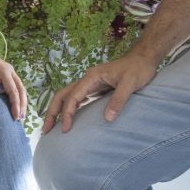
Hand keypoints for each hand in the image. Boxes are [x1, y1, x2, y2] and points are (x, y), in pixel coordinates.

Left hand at [0, 44, 27, 121]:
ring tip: (21, 115)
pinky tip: (18, 104)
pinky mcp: (6, 74)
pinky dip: (19, 96)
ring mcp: (9, 72)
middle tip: (20, 119)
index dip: (15, 103)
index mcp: (3, 69)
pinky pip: (16, 86)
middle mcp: (9, 70)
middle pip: (20, 89)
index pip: (12, 89)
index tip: (15, 116)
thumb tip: (0, 89)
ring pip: (20, 88)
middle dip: (22, 104)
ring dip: (22, 101)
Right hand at [45, 52, 159, 132]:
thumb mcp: (130, 84)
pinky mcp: (95, 89)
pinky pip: (77, 99)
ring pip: (68, 97)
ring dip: (58, 110)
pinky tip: (68, 119)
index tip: (65, 129)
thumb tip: (107, 119)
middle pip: (63, 95)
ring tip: (51, 127)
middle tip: (45, 130)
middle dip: (52, 112)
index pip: (73, 97)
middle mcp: (87, 80)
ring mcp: (90, 84)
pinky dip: (69, 109)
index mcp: (91, 77)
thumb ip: (118, 99)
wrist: (144, 59)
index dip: (67, 113)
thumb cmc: (137, 69)